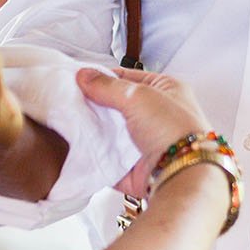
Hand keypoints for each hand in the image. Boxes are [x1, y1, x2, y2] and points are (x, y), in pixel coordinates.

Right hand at [76, 66, 210, 197]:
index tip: (79, 79)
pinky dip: (94, 155)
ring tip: (68, 122)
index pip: (128, 78)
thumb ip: (107, 86)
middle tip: (69, 101)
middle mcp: (156, 115)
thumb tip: (84, 76)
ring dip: (93, 130)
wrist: (181, 174)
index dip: (103, 78)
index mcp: (166, 90)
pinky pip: (107, 158)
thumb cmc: (172, 129)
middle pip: (116, 106)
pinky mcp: (133, 167)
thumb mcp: (138, 96)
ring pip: (110, 132)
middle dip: (95, 106)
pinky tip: (77, 147)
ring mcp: (144, 142)